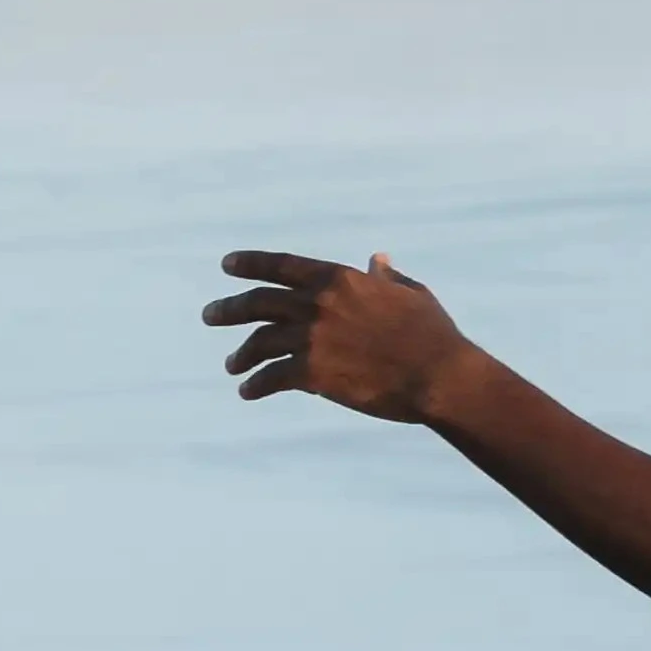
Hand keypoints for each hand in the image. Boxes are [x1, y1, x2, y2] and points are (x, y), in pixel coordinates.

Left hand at [204, 249, 469, 423]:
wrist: (440, 376)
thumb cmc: (433, 334)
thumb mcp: (411, 295)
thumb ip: (387, 277)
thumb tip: (377, 258)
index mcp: (339, 279)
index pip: (281, 265)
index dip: (250, 263)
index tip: (227, 265)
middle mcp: (318, 305)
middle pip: (257, 303)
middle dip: (228, 309)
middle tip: (211, 315)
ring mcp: (312, 339)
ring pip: (259, 342)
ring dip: (241, 354)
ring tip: (232, 364)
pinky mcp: (312, 374)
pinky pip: (270, 378)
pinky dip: (256, 385)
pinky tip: (248, 391)